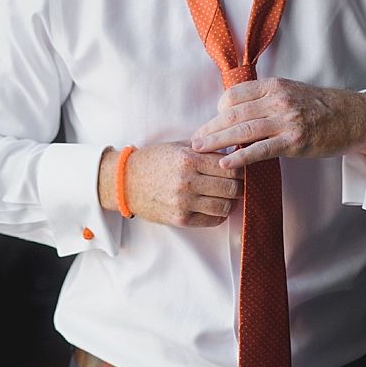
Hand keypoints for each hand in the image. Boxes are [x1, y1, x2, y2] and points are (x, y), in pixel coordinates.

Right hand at [98, 142, 242, 227]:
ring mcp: (183, 202)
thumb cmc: (152, 161)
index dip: (241, 169)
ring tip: (226, 195)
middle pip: (232, 188)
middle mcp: (187, 182)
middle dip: (239, 186)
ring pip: (225, 206)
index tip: (241, 169)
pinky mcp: (180, 219)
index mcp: (188, 159)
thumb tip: (235, 150)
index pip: (231, 168)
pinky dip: (219, 214)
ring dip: (230, 201)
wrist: (124, 182)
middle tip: (238, 184)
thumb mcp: (177, 147)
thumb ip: (205, 149)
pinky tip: (214, 205)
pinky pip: (212, 220)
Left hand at [190, 78, 365, 168]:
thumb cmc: (316, 106)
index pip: (233, 95)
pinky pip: (261, 150)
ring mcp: (286, 120)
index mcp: (272, 85)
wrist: (352, 116)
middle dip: (210, 128)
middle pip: (233, 114)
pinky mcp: (294, 140)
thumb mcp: (288, 92)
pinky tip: (226, 162)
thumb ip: (261, 99)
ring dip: (217, 141)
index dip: (218, 110)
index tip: (212, 123)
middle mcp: (277, 100)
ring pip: (243, 131)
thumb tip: (232, 112)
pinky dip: (241, 157)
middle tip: (194, 140)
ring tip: (200, 150)